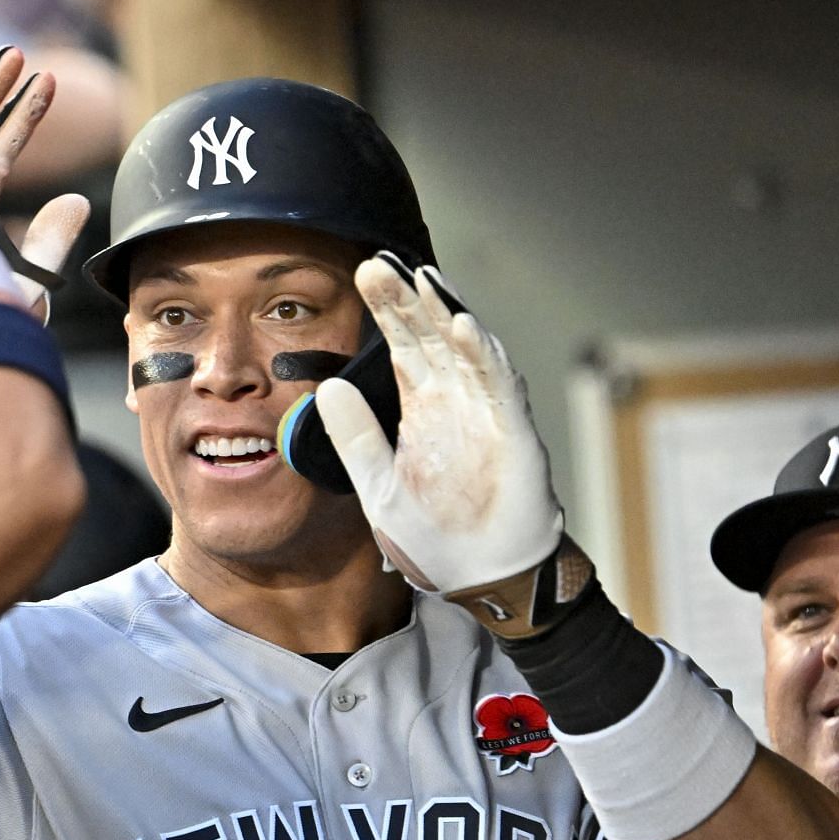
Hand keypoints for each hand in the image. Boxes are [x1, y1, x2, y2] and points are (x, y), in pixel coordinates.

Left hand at [314, 254, 562, 593]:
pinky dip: (483, 357)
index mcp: (421, 405)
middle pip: (430, 334)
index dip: (387, 307)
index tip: (363, 271)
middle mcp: (455, 399)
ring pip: (467, 349)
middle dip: (407, 299)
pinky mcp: (513, 432)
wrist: (483, 576)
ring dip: (447, 313)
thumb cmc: (435, 533)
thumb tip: (325, 387)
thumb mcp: (378, 486)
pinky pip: (499, 386)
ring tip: (423, 278)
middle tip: (379, 263)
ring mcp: (486, 411)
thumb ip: (355, 437)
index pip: (401, 344)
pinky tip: (464, 328)